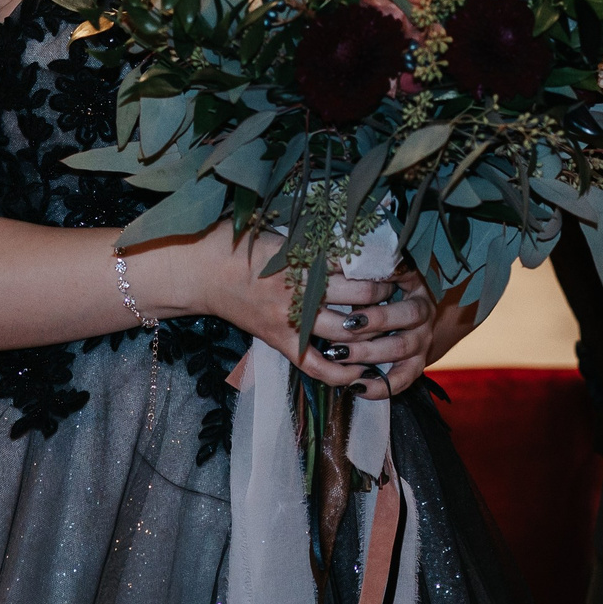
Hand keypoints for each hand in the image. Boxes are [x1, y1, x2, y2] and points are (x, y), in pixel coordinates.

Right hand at [168, 223, 430, 388]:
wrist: (199, 270)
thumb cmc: (237, 242)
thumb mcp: (279, 230)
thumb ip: (314, 233)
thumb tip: (353, 229)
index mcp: (301, 256)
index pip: (353, 262)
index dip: (381, 263)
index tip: (402, 262)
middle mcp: (299, 290)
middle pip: (356, 297)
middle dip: (384, 295)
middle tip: (403, 292)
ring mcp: (289, 319)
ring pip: (343, 330)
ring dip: (371, 329)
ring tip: (392, 324)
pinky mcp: (279, 340)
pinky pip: (314, 364)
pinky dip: (339, 374)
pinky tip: (362, 374)